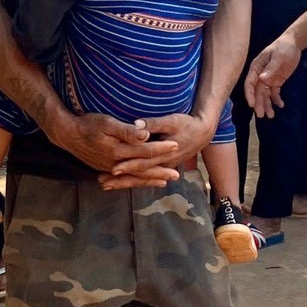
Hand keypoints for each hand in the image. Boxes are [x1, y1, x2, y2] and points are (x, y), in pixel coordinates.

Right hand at [49, 112, 173, 182]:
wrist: (67, 134)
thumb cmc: (87, 124)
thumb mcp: (106, 122)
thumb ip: (126, 130)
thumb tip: (145, 135)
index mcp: (118, 151)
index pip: (145, 150)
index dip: (161, 148)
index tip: (176, 145)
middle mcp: (116, 163)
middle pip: (142, 169)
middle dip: (159, 172)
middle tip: (176, 175)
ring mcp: (110, 167)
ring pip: (133, 176)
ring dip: (148, 179)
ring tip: (163, 182)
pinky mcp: (105, 167)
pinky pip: (124, 178)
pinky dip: (135, 180)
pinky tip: (140, 181)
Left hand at [98, 112, 216, 189]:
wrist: (203, 132)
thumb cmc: (186, 124)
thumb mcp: (171, 121)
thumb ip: (153, 123)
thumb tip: (136, 124)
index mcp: (163, 154)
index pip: (142, 162)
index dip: (128, 166)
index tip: (113, 169)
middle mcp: (162, 164)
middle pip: (139, 174)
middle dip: (121, 179)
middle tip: (103, 183)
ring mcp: (163, 166)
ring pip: (141, 178)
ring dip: (124, 182)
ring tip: (107, 185)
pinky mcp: (162, 165)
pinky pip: (145, 176)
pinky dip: (133, 179)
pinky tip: (122, 182)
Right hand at [245, 34, 301, 118]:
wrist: (293, 44)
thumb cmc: (283, 47)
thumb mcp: (278, 57)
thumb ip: (271, 68)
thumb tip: (262, 79)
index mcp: (256, 67)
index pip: (250, 83)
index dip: (250, 94)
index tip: (251, 104)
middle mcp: (260, 75)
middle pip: (257, 91)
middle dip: (258, 103)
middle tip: (261, 115)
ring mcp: (268, 79)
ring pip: (265, 94)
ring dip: (266, 104)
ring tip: (271, 116)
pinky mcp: (277, 81)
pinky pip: (274, 93)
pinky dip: (276, 99)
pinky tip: (280, 105)